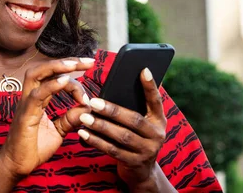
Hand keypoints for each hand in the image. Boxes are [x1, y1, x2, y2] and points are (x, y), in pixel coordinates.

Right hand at [0, 58, 94, 181]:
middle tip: (88, 61)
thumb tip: (87, 108)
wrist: (16, 166)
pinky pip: (36, 95)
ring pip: (37, 74)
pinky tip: (64, 81)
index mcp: (38, 98)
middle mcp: (30, 97)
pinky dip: (51, 86)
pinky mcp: (25, 115)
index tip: (89, 90)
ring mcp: (26, 104)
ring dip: (57, 67)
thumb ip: (70, 118)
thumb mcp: (58, 131)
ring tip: (75, 65)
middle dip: (67, 62)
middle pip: (45, 69)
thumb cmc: (33, 147)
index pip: (55, 77)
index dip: (74, 77)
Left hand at [78, 68, 167, 190]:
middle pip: (134, 120)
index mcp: (159, 120)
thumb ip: (133, 107)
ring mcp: (147, 150)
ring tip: (84, 117)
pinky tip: (83, 134)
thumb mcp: (142, 124)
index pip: (156, 100)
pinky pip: (113, 151)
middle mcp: (157, 134)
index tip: (143, 69)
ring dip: (101, 126)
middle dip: (112, 110)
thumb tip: (113, 87)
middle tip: (93, 101)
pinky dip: (97, 142)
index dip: (150, 86)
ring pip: (122, 136)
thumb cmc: (136, 138)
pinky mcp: (135, 163)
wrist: (142, 172)